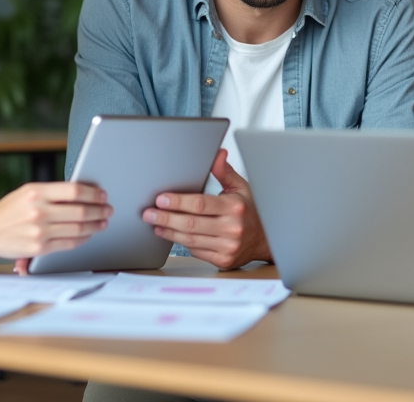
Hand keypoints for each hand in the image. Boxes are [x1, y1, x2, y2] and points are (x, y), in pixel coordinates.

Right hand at [0, 182, 110, 267]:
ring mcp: (39, 231)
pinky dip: (83, 238)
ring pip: (78, 228)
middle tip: (108, 209)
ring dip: (95, 225)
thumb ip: (52, 192)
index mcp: (36, 192)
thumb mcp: (27, 192)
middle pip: (80, 210)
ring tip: (102, 222)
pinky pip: (69, 243)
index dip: (93, 193)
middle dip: (99, 210)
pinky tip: (88, 234)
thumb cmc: (9, 210)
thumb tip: (82, 193)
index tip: (102, 195)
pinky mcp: (39, 248)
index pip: (74, 190)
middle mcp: (38, 211)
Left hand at [142, 149, 270, 269]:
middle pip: (191, 224)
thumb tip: (217, 153)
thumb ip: (224, 171)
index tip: (161, 199)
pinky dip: (181, 243)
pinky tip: (171, 235)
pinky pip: (196, 251)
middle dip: (166, 218)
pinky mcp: (222, 260)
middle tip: (149, 213)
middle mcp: (232, 228)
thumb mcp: (241, 188)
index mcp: (234, 208)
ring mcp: (227, 247)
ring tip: (155, 224)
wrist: (264, 239)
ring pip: (190, 240)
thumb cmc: (249, 210)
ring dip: (169, 232)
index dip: (178, 202)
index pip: (200, 204)